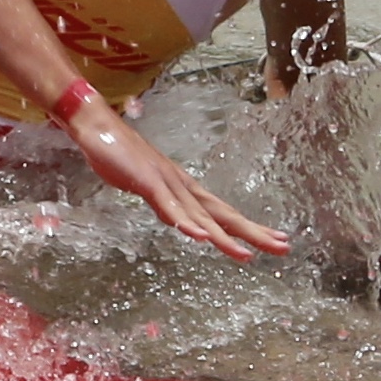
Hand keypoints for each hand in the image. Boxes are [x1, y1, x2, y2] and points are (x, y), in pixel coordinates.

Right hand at [65, 99, 288, 260]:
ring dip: (223, 236)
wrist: (96, 125)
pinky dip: (185, 221)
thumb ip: (165, 204)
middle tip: (283, 249)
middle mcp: (183, 185)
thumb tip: (180, 223)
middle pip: (223, 214)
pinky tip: (199, 236)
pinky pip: (168, 205)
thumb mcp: (146, 187)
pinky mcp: (147, 181)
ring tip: (244, 256)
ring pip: (200, 215)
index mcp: (184, 188)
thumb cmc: (119, 154)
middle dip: (253, 233)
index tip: (278, 240)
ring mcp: (166, 182)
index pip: (224, 212)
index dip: (251, 227)